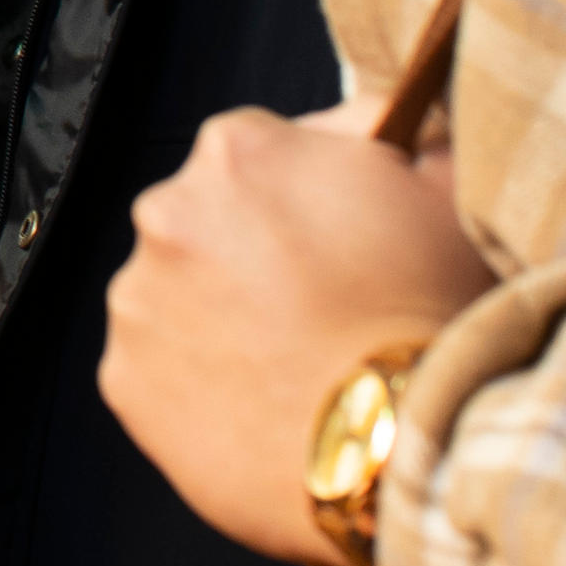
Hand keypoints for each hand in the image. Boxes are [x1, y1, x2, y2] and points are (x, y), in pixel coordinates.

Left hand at [102, 102, 498, 559]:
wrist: (396, 447)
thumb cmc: (431, 315)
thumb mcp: (441, 191)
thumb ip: (389, 129)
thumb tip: (375, 118)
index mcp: (236, 150)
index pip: (259, 154)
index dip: (304, 199)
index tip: (336, 241)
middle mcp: (166, 210)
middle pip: (208, 222)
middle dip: (254, 256)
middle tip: (323, 310)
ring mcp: (137, 296)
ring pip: (178, 296)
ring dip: (223, 319)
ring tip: (298, 365)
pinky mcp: (124, 377)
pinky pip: (161, 372)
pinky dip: (202, 386)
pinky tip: (264, 406)